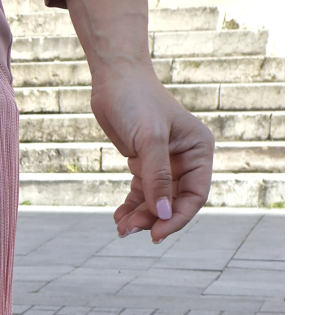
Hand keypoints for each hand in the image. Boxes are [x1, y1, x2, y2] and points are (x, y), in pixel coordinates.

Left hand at [91, 64, 214, 241]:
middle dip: (154, 218)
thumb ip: (157, 178)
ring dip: (140, 217)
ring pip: (157, 202)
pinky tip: (119, 216)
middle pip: (174, 202)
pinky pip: (142, 194)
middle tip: (129, 230)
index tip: (156, 234)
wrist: (114, 79)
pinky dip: (131, 207)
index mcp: (199, 150)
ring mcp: (165, 163)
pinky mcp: (144, 164)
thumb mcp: (149, 140)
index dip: (177, 217)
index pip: (195, 195)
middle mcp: (186, 159)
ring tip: (121, 226)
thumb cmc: (137, 101)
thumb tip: (163, 214)